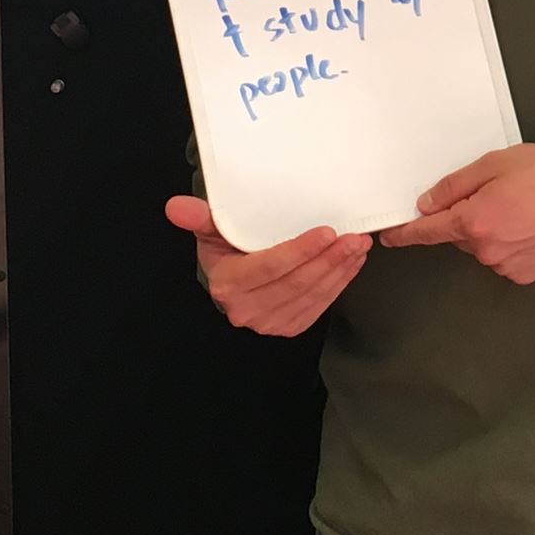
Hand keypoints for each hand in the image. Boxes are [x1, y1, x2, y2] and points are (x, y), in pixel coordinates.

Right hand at [163, 194, 367, 336]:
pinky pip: (319, 306)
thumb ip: (199, 218)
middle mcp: (246, 309)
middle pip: (295, 283)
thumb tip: (175, 207)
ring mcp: (269, 323)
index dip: (300, 251)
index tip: (327, 232)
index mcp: (228, 284)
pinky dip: (340, 284)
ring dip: (340, 270)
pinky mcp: (288, 327)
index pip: (269, 266)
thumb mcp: (210, 230)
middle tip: (354, 237)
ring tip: (358, 246)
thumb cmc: (224, 251)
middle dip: (329, 260)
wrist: (230, 281)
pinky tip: (351, 264)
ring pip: (311, 295)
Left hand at [376, 144, 534, 282]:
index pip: (427, 232)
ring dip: (489, 232)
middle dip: (467, 218)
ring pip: (482, 248)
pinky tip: (531, 227)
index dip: (405, 233)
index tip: (389, 236)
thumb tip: (426, 205)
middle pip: (459, 236)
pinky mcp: (525, 275)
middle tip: (497, 194)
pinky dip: (509, 245)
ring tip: (521, 209)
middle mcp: (485, 250)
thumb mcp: (495, 164)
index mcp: (473, 221)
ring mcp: (506, 265)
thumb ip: (455, 185)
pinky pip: (503, 258)